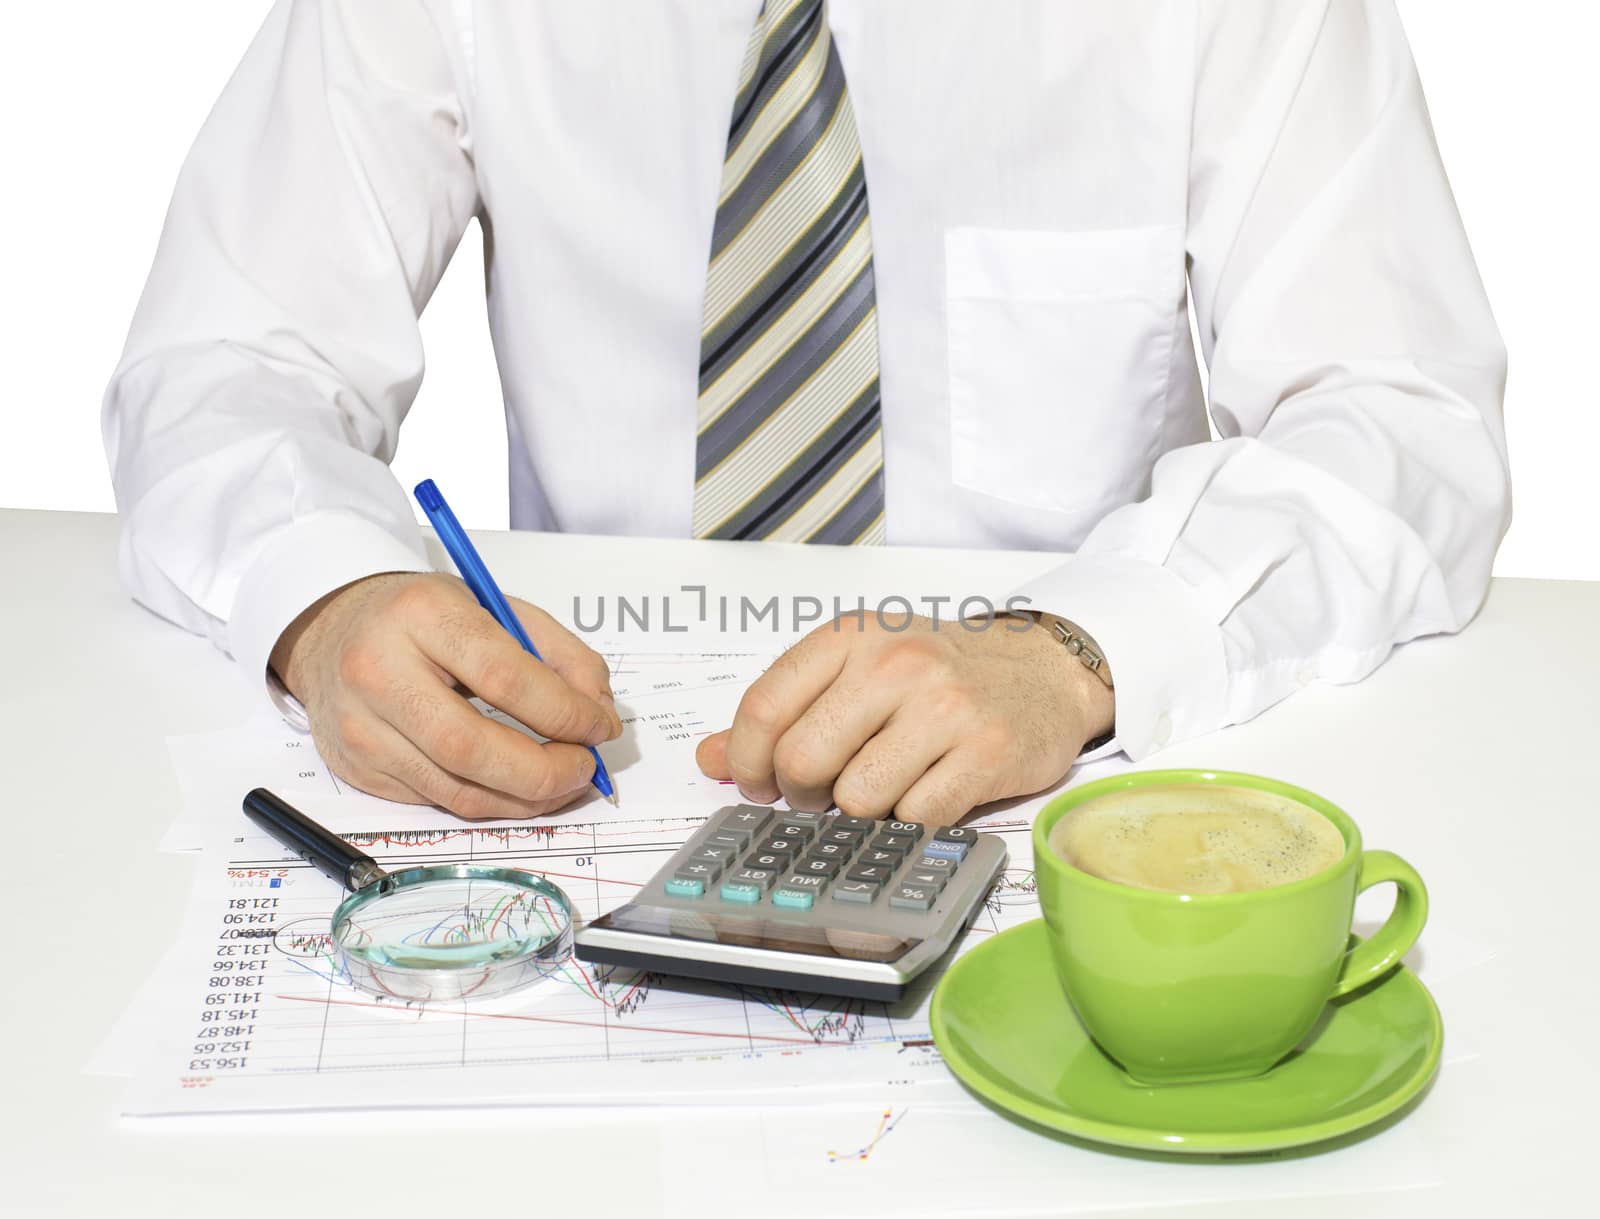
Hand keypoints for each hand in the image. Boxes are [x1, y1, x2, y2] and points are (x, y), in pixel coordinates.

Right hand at [269, 572, 621, 819]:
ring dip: (524, 799)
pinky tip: (516, 787)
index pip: (505, 678)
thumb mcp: (492, 606)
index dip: (564, 712)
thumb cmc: (422, 617)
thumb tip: (600, 711)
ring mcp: (361, 727)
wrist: (331, 629)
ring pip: (456, 789)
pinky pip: (436, 801)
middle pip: (473, 748)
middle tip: (585, 769)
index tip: (600, 727)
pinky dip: (489, 802)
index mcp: (420, 616)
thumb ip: (558, 653)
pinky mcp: (356, 769)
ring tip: (561, 783)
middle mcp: (379, 672)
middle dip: (545, 772)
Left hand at [695, 612, 1113, 826]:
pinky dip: (907, 822)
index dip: (747, 760)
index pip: (765, 707)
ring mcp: (943, 708)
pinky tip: (920, 797)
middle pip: (803, 760)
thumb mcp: (855, 669)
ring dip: (857, 811)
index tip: (757, 783)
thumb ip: (782, 711)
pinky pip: (914, 818)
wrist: (1041, 670)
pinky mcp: (985, 753)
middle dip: (800, 793)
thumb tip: (709, 757)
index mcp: (852, 637)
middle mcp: (895, 664)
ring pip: (856, 798)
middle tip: (820, 793)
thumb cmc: (938, 672)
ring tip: (878, 790)